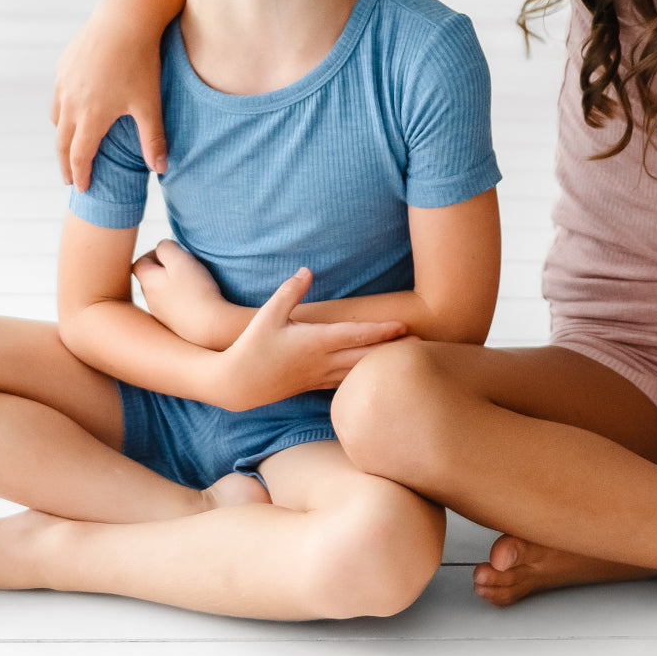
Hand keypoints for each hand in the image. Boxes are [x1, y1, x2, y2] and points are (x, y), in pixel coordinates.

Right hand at [53, 0, 167, 189]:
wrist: (124, 19)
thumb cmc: (142, 62)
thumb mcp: (150, 103)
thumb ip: (153, 139)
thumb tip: (160, 169)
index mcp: (91, 116)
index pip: (80, 156)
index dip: (80, 175)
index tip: (83, 188)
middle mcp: (70, 102)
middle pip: (62, 141)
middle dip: (66, 162)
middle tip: (69, 177)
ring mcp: (64, 82)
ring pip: (57, 116)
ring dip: (63, 134)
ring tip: (72, 144)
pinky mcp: (64, 65)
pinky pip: (59, 93)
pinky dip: (62, 108)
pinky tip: (73, 108)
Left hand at [134, 240, 238, 349]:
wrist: (209, 327)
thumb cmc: (195, 291)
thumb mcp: (181, 261)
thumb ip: (167, 248)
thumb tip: (162, 246)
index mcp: (148, 282)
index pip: (140, 262)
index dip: (154, 253)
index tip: (173, 252)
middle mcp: (151, 299)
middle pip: (151, 277)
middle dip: (166, 267)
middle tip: (186, 264)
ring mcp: (162, 314)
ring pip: (163, 292)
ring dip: (175, 283)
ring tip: (195, 280)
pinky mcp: (176, 324)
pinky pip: (175, 305)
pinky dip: (183, 298)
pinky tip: (199, 298)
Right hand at [218, 269, 406, 411]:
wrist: (235, 385)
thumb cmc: (251, 347)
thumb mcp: (267, 314)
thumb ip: (290, 291)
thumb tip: (307, 269)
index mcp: (314, 342)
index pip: (355, 335)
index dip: (380, 330)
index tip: (402, 325)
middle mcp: (322, 361)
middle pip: (365, 355)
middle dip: (392, 349)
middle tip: (421, 342)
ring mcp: (319, 376)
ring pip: (358, 371)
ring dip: (382, 363)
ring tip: (406, 357)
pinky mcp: (314, 384)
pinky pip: (346, 381)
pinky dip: (364, 376)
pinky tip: (376, 374)